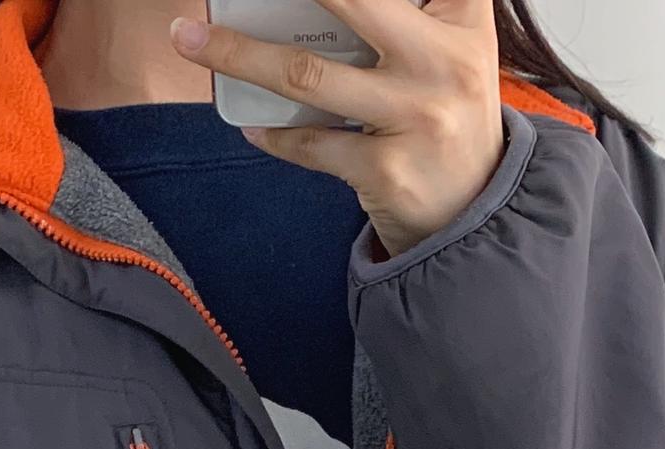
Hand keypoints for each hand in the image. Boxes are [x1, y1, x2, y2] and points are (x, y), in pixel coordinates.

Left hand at [170, 0, 504, 259]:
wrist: (475, 212)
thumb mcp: (453, 48)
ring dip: (237, 54)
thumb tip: (316, 6)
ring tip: (189, 38)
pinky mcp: (386, 171)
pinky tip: (252, 122)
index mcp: (461, 20)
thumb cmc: (448, 115)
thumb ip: (413, 10)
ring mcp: (413, 119)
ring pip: (306, 74)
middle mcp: (443, 64)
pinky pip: (310, 144)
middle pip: (350, 0)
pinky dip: (274, 132)